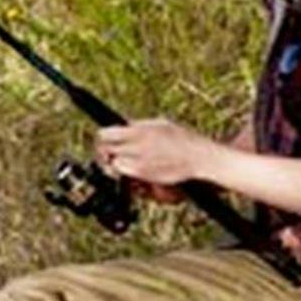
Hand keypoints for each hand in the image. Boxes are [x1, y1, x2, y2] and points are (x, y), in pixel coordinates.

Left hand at [95, 118, 214, 192]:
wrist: (198, 157)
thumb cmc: (182, 139)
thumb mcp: (161, 123)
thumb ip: (140, 125)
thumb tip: (124, 126)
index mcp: (139, 131)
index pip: (105, 134)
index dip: (102, 138)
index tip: (104, 140)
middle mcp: (136, 147)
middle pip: (105, 151)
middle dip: (105, 153)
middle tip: (110, 155)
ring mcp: (139, 163)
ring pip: (114, 165)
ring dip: (116, 164)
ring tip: (124, 162)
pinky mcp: (146, 177)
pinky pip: (127, 176)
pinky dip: (127, 174)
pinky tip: (134, 171)